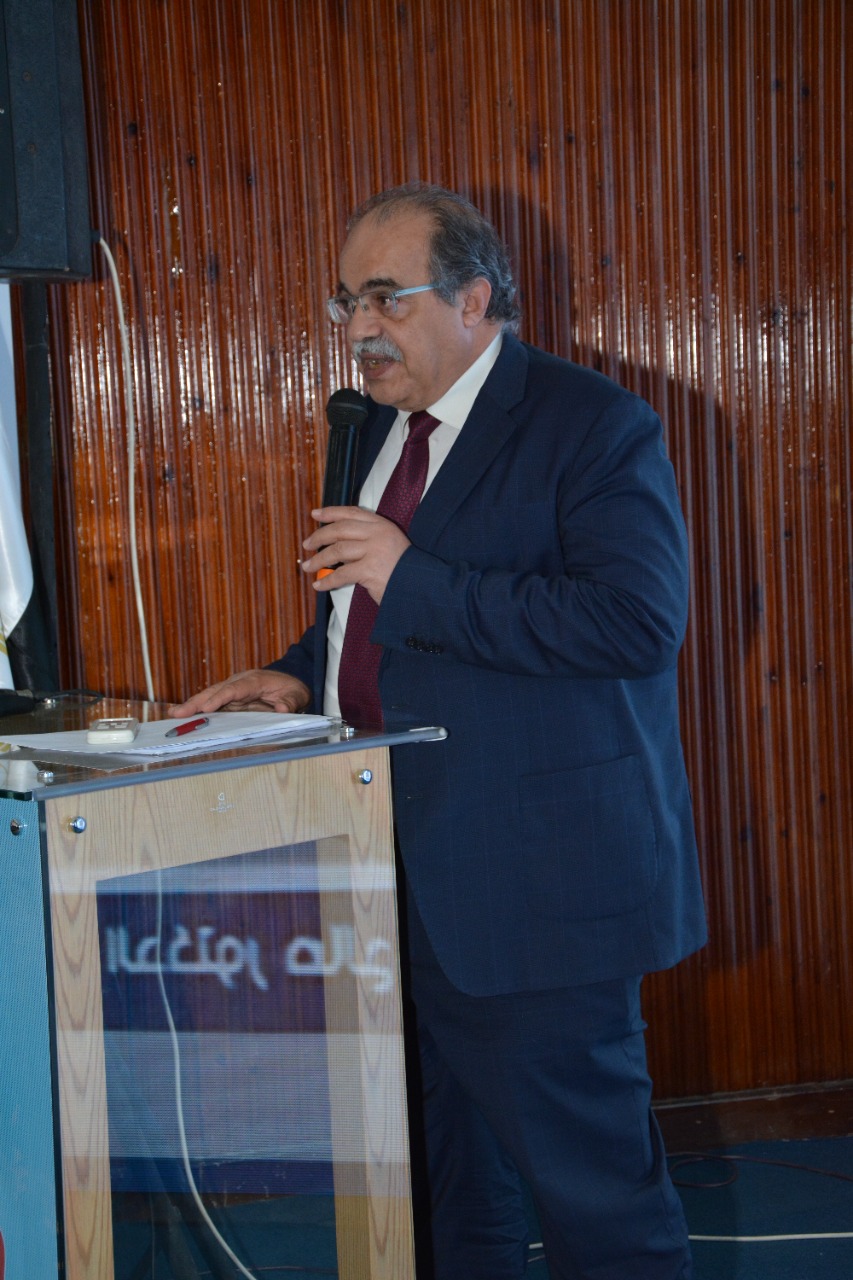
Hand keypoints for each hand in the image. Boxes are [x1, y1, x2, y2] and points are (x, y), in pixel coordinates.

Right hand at [168, 669, 310, 716]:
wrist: (290, 683)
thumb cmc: (292, 690)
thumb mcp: (298, 696)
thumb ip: (291, 702)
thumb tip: (284, 709)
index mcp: (254, 681)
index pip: (234, 689)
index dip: (220, 698)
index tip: (206, 708)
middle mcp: (238, 683)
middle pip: (215, 692)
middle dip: (196, 702)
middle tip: (178, 713)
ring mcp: (232, 690)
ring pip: (209, 697)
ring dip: (191, 706)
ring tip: (173, 715)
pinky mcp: (229, 699)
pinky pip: (211, 703)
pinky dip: (197, 709)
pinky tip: (182, 715)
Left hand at [301, 505, 409, 602]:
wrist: (422, 587)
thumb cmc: (404, 571)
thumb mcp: (390, 546)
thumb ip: (369, 540)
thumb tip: (337, 544)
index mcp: (383, 525)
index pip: (352, 513)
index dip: (331, 512)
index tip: (315, 514)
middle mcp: (378, 533)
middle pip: (340, 529)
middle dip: (319, 536)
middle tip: (307, 545)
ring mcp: (375, 550)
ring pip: (337, 550)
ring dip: (318, 559)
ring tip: (308, 567)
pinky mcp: (370, 569)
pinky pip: (341, 574)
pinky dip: (327, 580)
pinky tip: (319, 585)